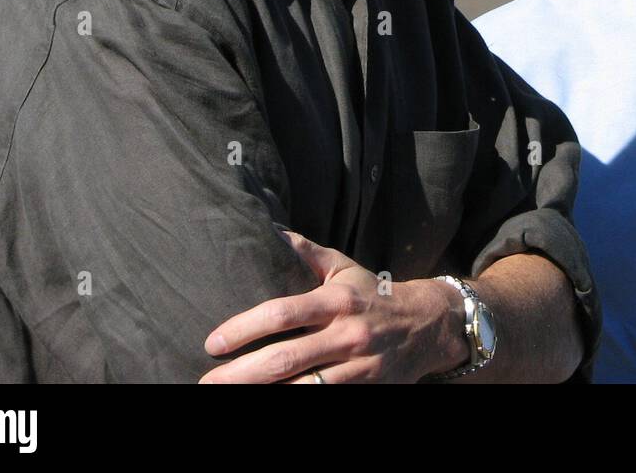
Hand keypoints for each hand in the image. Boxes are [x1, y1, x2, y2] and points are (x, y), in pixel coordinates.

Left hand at [198, 230, 466, 382]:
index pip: (283, 313)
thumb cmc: (375, 295)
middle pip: (286, 358)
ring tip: (227, 397)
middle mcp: (347, 334)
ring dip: (263, 395)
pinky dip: (296, 403)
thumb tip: (272, 230)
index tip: (213, 342)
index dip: (244, 328)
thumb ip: (308, 252)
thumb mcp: (345, 268)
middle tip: (206, 382)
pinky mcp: (367, 390)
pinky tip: (270, 405)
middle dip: (241, 374)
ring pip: (304, 389)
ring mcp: (358, 367)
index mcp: (337, 300)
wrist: (428, 325)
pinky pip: (326, 401)